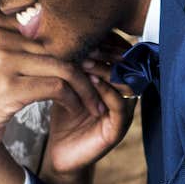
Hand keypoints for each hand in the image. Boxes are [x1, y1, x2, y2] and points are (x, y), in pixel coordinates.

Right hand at [0, 11, 105, 183]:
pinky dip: (74, 99)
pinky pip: (56, 87)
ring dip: (85, 87)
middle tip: (104, 80)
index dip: (75, 44)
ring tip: (95, 100)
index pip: (47, 26)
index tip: (94, 60)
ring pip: (62, 66)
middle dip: (85, 66)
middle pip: (58, 46)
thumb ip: (22, 38)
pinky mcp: (7, 87)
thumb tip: (71, 28)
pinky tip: (79, 109)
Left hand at [45, 35, 138, 172]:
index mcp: (115, 82)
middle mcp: (124, 95)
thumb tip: (60, 30)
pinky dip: (107, 92)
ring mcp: (123, 113)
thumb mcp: (67, 84)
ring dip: (106, 71)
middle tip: (87, 44)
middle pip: (126, 66)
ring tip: (85, 61)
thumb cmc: (63, 115)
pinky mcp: (117, 130)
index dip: (108, 42)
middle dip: (107, 53)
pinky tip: (91, 82)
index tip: (88, 31)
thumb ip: (72, 62)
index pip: (120, 55)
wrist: (59, 153)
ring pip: (124, 84)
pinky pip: (120, 106)